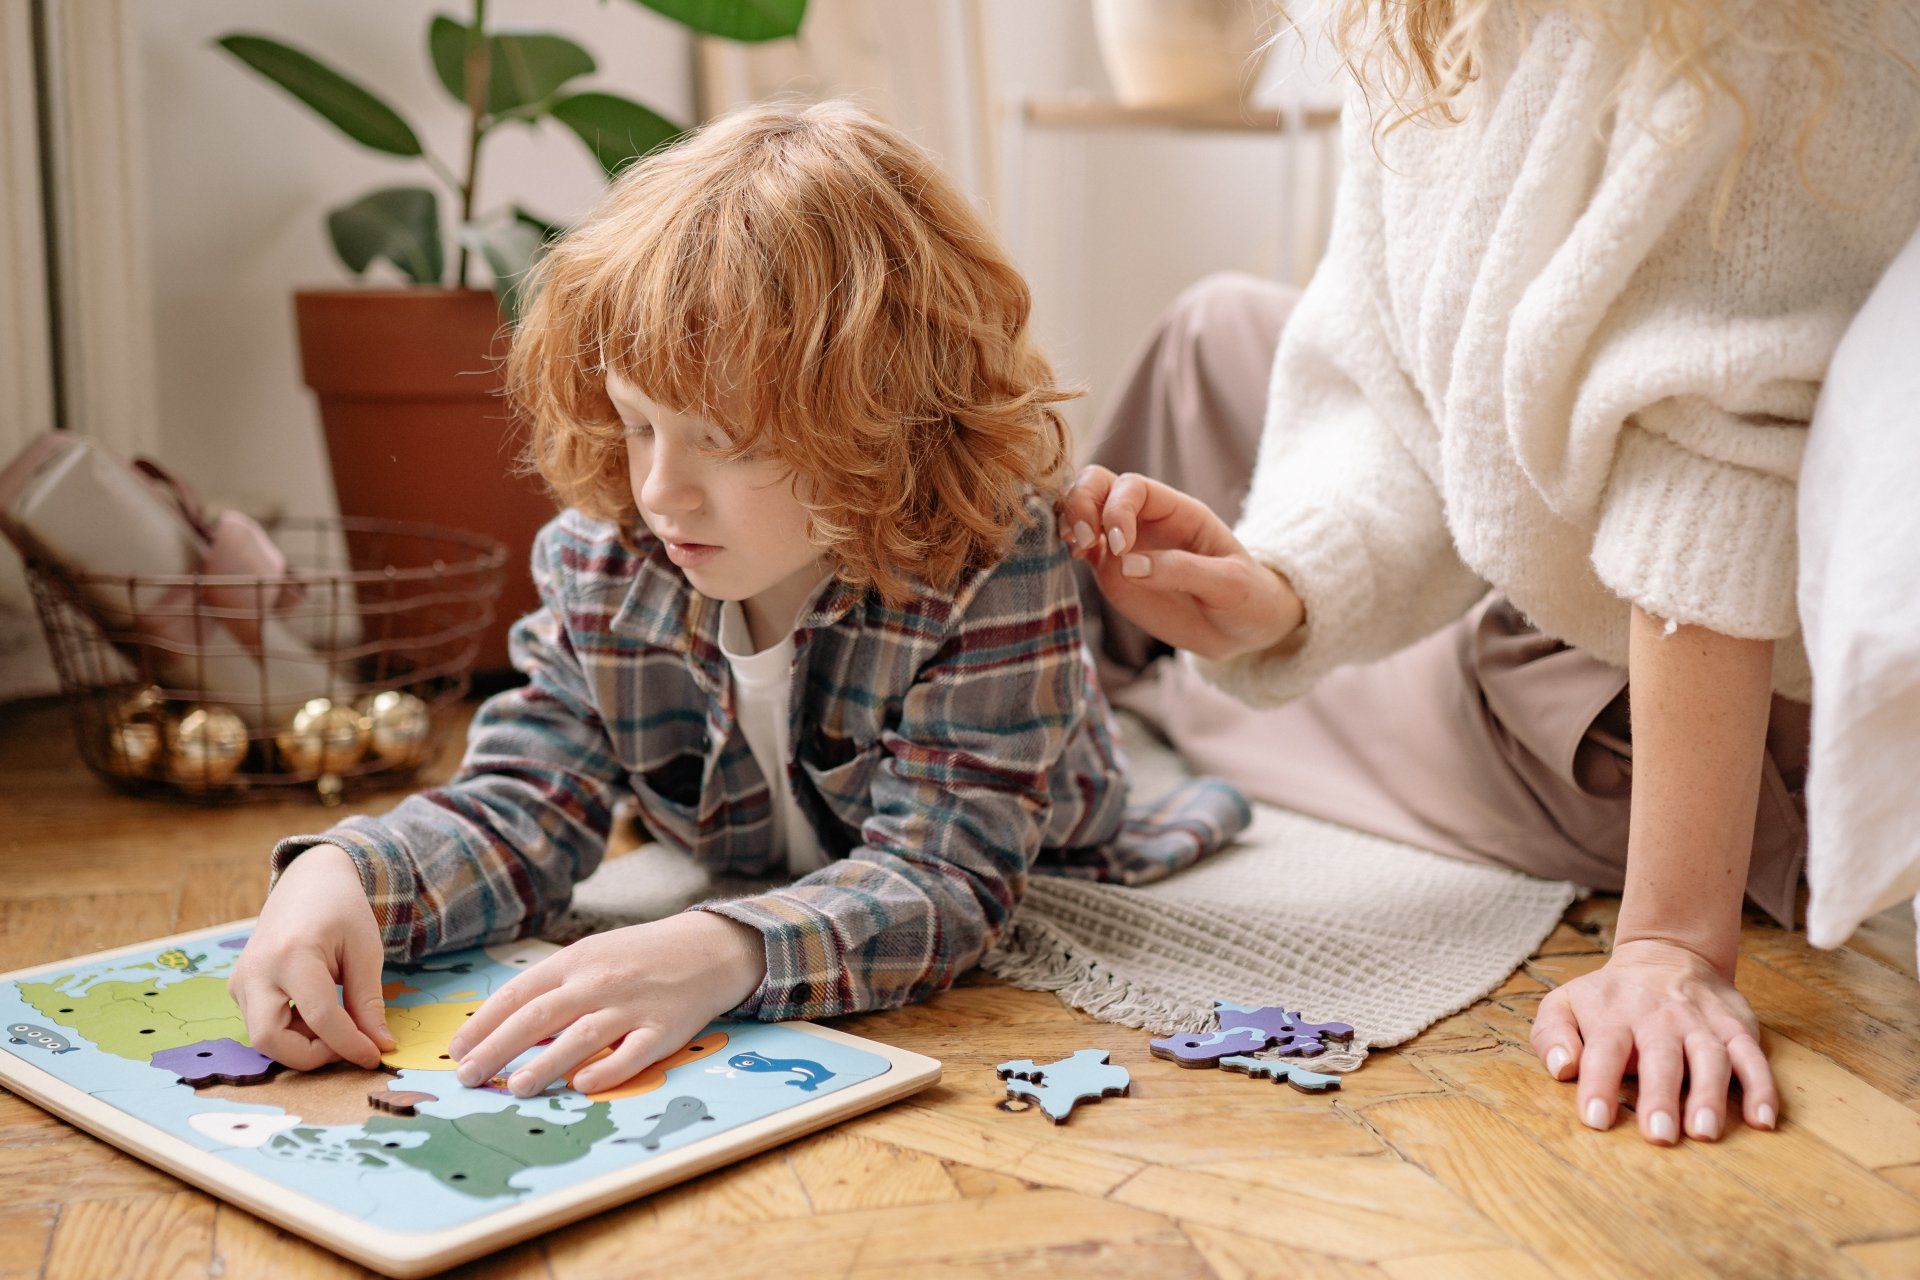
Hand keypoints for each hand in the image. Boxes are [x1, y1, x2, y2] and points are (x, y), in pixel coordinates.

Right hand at [229, 844, 395, 1070]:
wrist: (308, 881)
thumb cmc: (342, 910)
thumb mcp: (366, 950)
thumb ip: (368, 1002)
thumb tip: (380, 1046)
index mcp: (293, 954)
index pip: (321, 1018)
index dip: (350, 1045)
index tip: (375, 1056)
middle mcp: (256, 970)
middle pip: (270, 1040)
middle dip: (312, 1056)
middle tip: (348, 1043)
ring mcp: (240, 980)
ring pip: (263, 1038)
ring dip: (302, 1043)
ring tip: (336, 1017)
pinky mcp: (238, 987)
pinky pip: (261, 1025)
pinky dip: (291, 1032)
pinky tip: (316, 1012)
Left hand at [448, 912, 766, 1097]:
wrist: (708, 947)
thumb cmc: (640, 957)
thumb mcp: (592, 956)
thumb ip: (554, 989)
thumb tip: (506, 1029)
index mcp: (575, 961)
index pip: (518, 993)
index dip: (483, 1023)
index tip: (457, 1050)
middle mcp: (600, 981)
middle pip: (539, 1016)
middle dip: (498, 1048)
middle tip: (468, 1077)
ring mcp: (633, 1005)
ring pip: (582, 1037)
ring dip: (545, 1063)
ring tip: (515, 1088)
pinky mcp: (665, 1029)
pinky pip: (633, 1054)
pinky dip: (608, 1071)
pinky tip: (583, 1086)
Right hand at [1056, 466, 1303, 661]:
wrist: (1243, 629)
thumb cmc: (1247, 599)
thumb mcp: (1229, 584)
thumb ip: (1182, 570)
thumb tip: (1126, 563)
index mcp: (1178, 511)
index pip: (1133, 487)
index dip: (1117, 509)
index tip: (1121, 547)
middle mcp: (1146, 520)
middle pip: (1097, 484)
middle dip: (1081, 503)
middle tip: (1082, 541)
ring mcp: (1124, 545)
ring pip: (1081, 510)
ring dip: (1066, 521)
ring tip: (1072, 550)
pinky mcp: (1111, 572)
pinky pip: (1079, 549)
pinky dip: (1063, 548)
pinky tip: (1067, 561)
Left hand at [1530, 939, 1778, 1144]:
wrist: (1667, 954)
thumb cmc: (1608, 997)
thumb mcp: (1565, 1003)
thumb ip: (1552, 1035)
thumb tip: (1562, 1068)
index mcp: (1613, 1014)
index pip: (1604, 1049)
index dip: (1599, 1083)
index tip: (1596, 1120)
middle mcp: (1659, 1017)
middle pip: (1660, 1056)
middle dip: (1659, 1095)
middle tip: (1657, 1134)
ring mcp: (1701, 1021)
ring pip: (1710, 1056)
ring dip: (1710, 1094)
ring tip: (1704, 1131)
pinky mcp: (1736, 1026)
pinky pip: (1753, 1056)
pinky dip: (1762, 1087)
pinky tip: (1763, 1119)